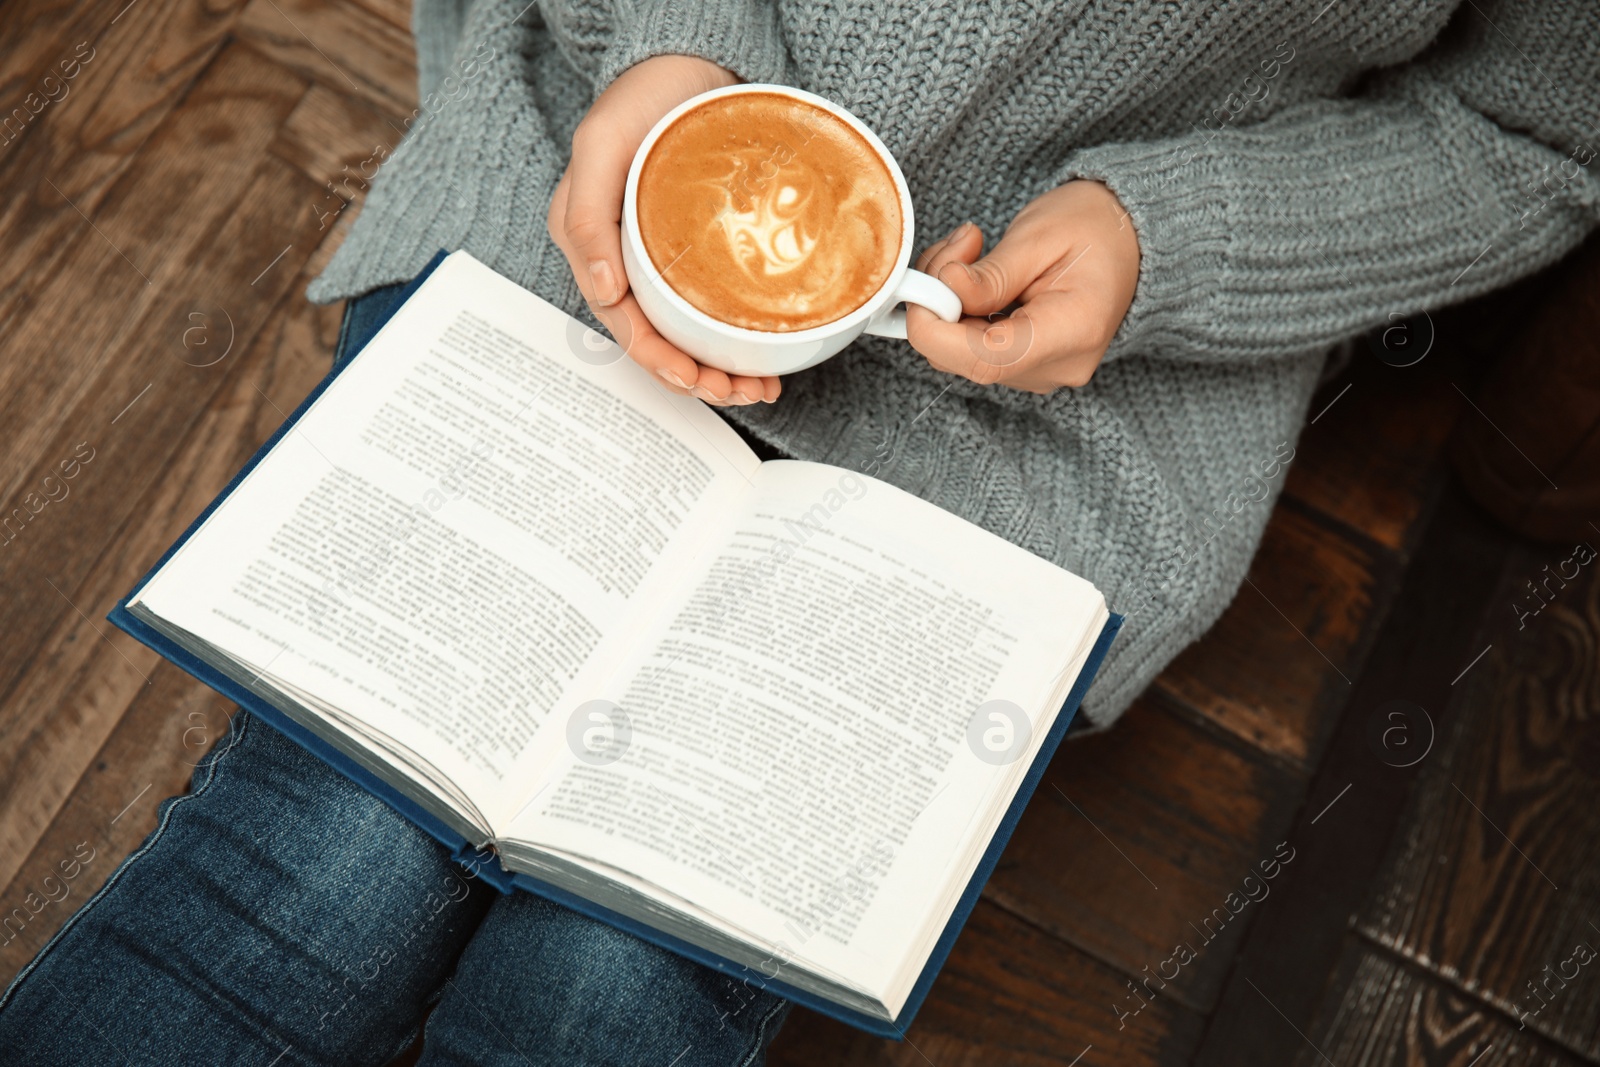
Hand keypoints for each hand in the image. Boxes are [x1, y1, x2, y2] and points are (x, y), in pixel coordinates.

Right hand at [548, 56, 780, 405]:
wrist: (684, 65)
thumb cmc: (637, 100)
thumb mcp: (599, 147)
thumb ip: (587, 217)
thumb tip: (603, 291)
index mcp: (592, 248)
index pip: (623, 323)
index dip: (657, 360)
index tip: (693, 378)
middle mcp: (624, 262)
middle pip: (658, 339)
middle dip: (696, 377)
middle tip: (740, 391)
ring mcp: (662, 261)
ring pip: (686, 334)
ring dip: (718, 369)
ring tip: (757, 387)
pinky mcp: (697, 255)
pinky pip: (710, 309)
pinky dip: (733, 339)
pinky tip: (761, 358)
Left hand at [905, 181, 1139, 392]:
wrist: (1129, 237)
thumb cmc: (1094, 228)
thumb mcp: (1040, 236)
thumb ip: (991, 273)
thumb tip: (942, 291)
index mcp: (1072, 333)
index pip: (983, 360)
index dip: (936, 329)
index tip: (922, 286)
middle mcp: (1057, 366)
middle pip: (965, 358)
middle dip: (939, 303)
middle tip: (958, 246)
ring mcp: (1041, 371)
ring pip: (961, 354)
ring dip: (948, 303)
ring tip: (970, 251)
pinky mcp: (1026, 364)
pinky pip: (974, 348)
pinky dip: (961, 312)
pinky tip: (975, 277)